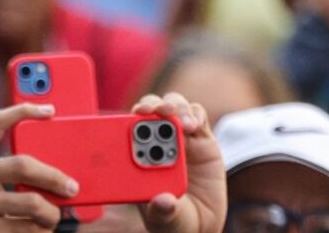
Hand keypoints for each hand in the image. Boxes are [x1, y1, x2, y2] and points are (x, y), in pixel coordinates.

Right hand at [0, 104, 78, 231]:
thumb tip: (44, 120)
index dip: (25, 111)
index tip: (51, 112)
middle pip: (24, 166)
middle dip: (55, 177)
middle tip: (71, 188)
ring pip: (31, 203)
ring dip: (51, 212)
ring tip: (53, 215)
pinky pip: (24, 229)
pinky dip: (38, 231)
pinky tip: (40, 229)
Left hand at [131, 94, 224, 232]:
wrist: (204, 222)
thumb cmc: (176, 221)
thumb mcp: (167, 221)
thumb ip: (164, 212)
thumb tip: (163, 202)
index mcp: (137, 162)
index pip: (125, 134)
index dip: (123, 123)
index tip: (127, 121)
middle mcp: (156, 145)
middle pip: (149, 113)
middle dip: (149, 107)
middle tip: (152, 111)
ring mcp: (180, 139)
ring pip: (173, 108)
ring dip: (174, 106)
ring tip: (178, 118)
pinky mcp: (202, 137)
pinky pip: (197, 115)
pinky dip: (194, 114)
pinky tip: (193, 125)